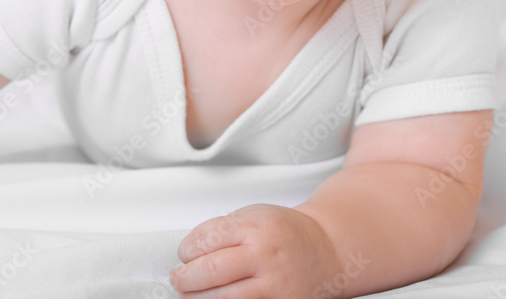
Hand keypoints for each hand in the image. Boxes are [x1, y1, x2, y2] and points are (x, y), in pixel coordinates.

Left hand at [170, 204, 343, 297]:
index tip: (184, 254)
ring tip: (188, 294)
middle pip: (210, 271)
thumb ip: (222, 230)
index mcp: (254, 226)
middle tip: (178, 278)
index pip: (205, 240)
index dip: (186, 250)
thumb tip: (190, 252)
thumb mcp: (253, 215)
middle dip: (185, 278)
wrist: (326, 251)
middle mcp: (264, 256)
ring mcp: (274, 285)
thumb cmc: (286, 232)